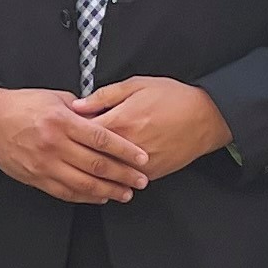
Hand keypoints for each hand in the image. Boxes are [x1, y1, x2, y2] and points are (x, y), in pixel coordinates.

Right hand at [0, 86, 149, 204]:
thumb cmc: (22, 105)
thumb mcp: (54, 98)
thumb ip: (81, 109)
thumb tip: (106, 118)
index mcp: (62, 121)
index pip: (102, 139)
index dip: (126, 151)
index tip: (142, 158)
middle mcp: (54, 144)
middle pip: (97, 165)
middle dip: (124, 175)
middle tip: (141, 180)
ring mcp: (44, 164)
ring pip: (83, 184)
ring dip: (109, 191)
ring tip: (125, 193)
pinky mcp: (36, 178)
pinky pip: (66, 192)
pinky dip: (86, 197)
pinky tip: (100, 196)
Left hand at [74, 76, 231, 177]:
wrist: (206, 117)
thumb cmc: (173, 97)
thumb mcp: (136, 85)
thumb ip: (104, 96)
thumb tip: (77, 105)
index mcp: (119, 121)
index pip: (81, 132)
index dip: (68, 130)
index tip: (61, 128)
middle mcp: (126, 146)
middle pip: (89, 156)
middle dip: (74, 152)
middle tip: (64, 149)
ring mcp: (138, 164)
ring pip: (104, 174)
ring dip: (90, 170)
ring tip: (78, 164)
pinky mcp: (150, 174)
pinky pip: (123, 182)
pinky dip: (111, 179)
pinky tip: (103, 174)